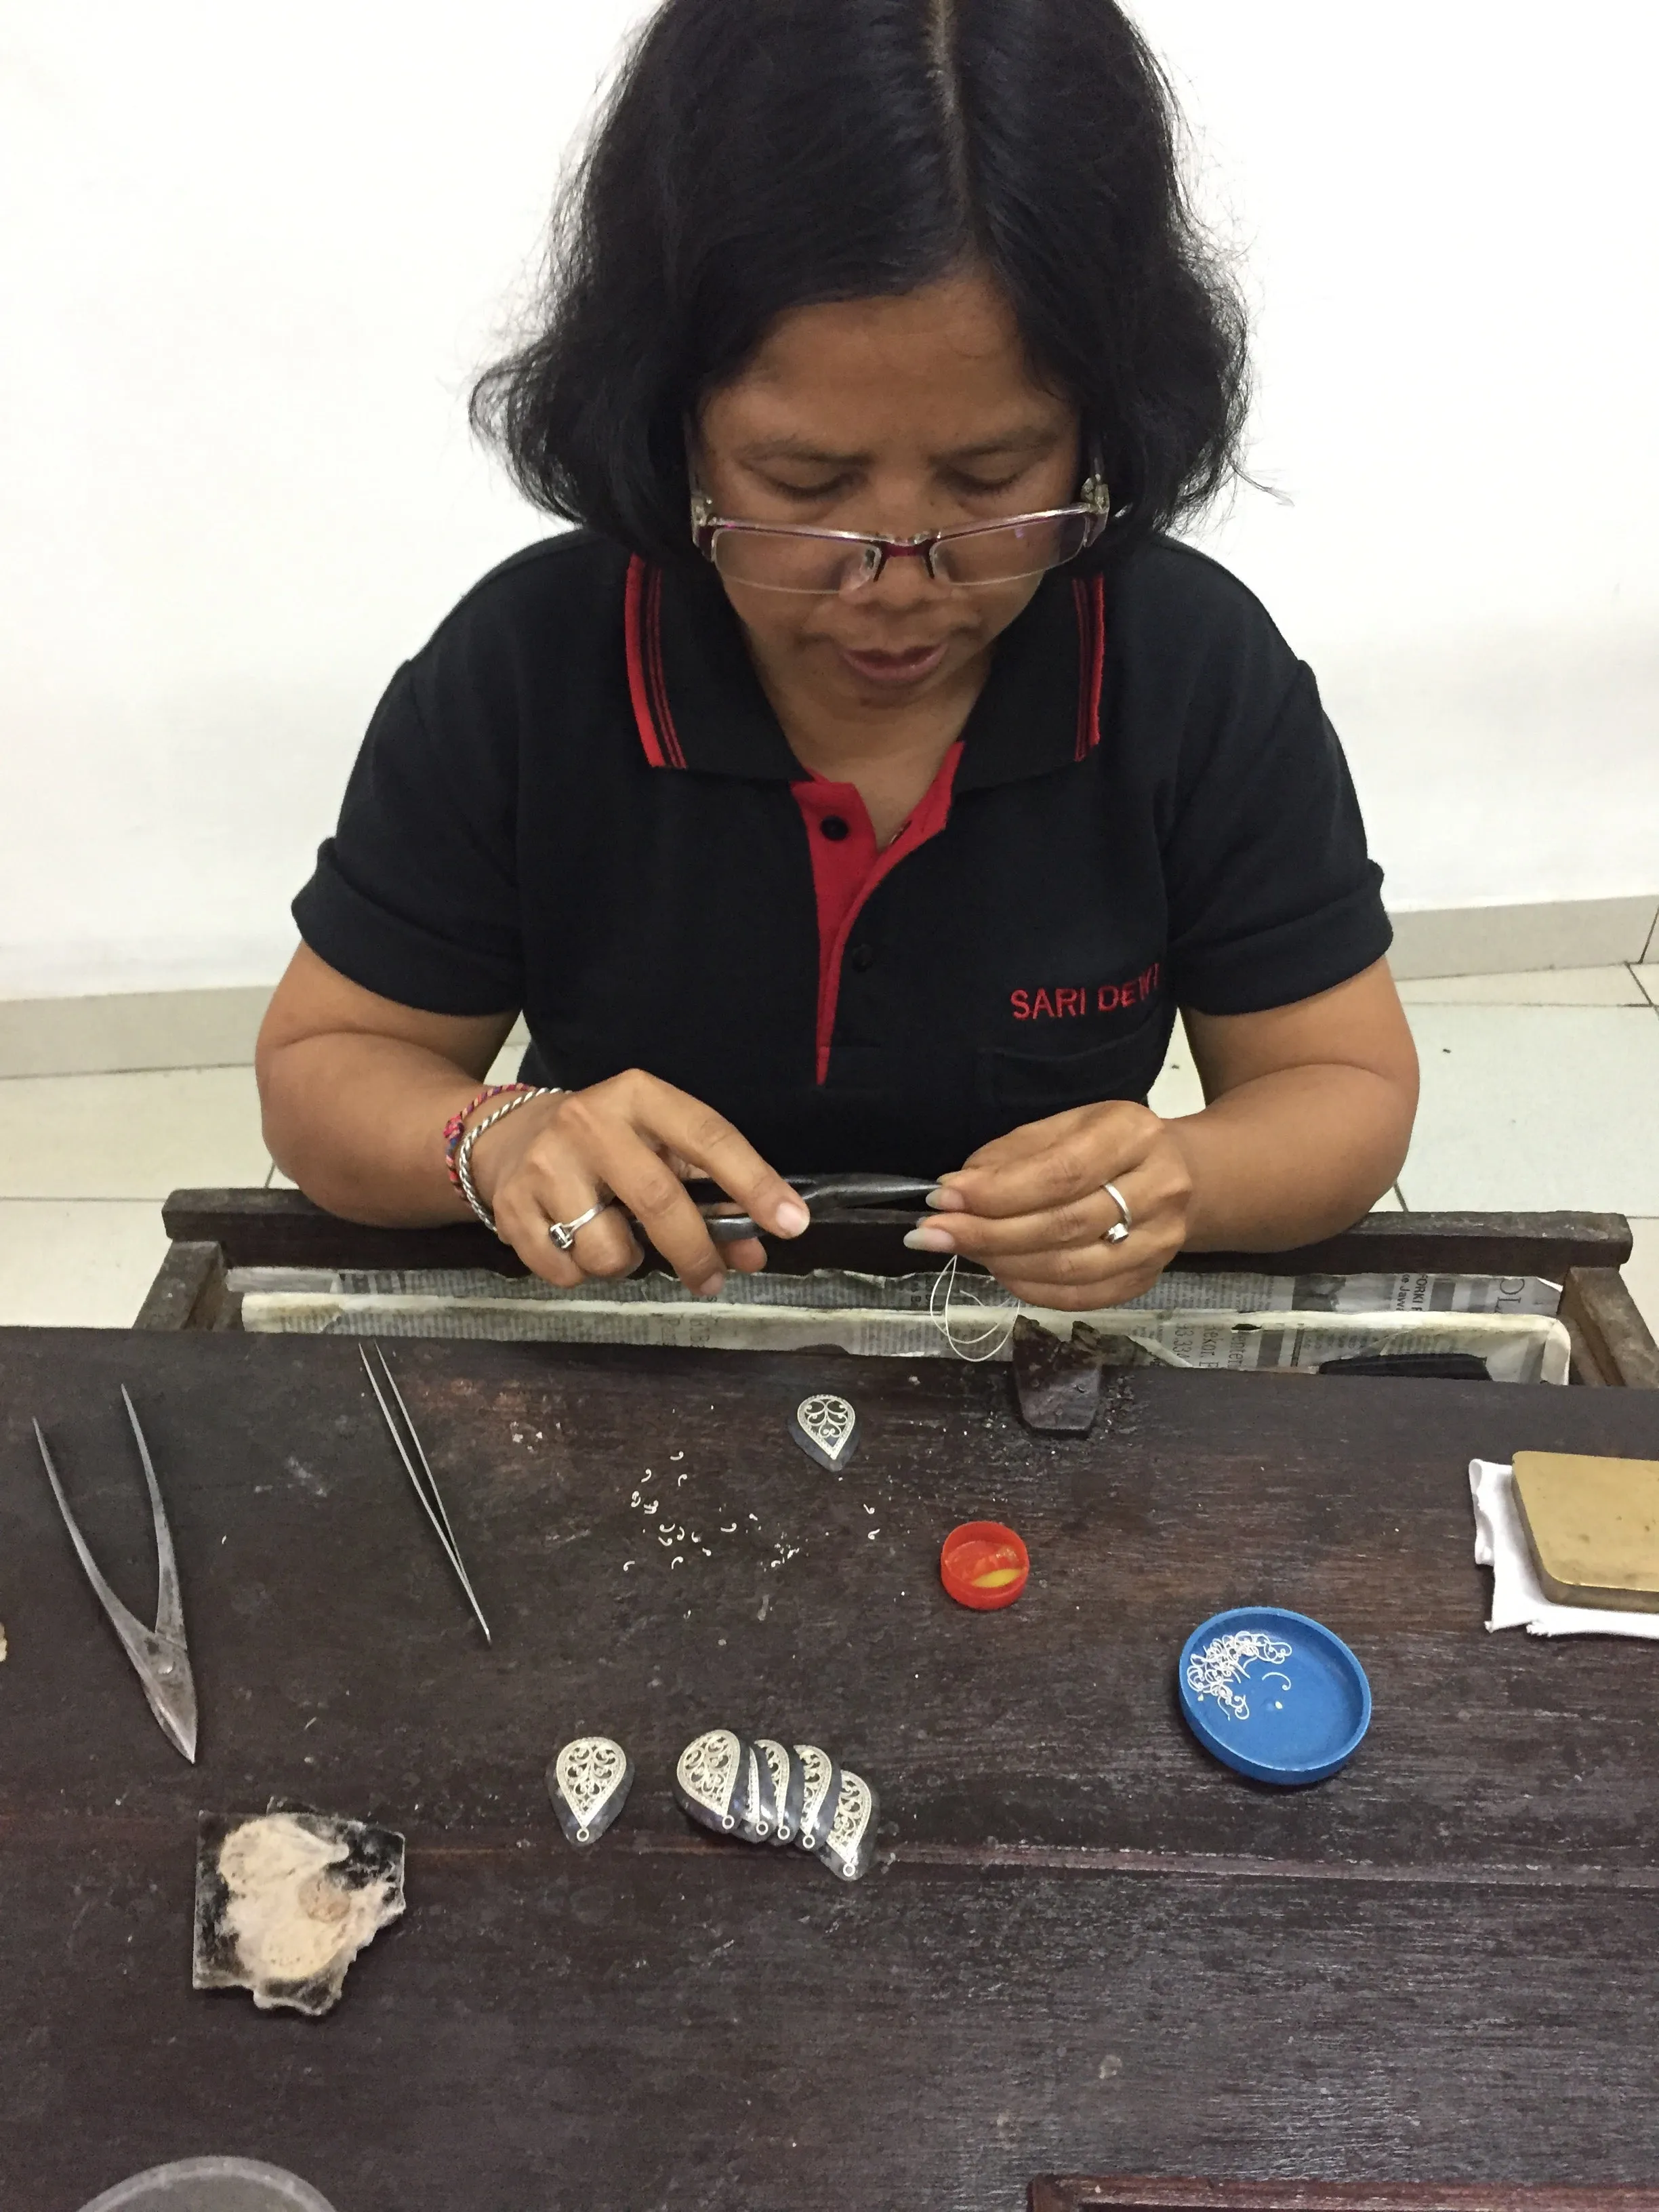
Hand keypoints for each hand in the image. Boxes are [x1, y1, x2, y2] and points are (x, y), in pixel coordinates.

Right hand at [468, 1070, 807, 1294]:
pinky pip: (567, 1271)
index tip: (791, 1223)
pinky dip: (580, 1272)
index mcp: (639, 1097)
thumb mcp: (657, 1149)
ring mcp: (545, 1164)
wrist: (504, 1135)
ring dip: (626, 1263)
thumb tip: (753, 1253)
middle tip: (711, 1280)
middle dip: (695, 1252)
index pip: (709, 1137)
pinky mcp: (512, 1206)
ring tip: (615, 1239)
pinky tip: (573, 1241)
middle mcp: (590, 1122)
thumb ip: (709, 1196)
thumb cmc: (604, 1145)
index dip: (755, 1183)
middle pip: (659, 1201)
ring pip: (609, 1250)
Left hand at [903, 1101, 1193, 1309]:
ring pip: (1071, 1268)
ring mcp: (1160, 1240)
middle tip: (934, 1233)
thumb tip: (955, 1190)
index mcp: (1134, 1135)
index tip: (943, 1198)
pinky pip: (1082, 1297)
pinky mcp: (1150, 1277)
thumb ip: (1011, 1156)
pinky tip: (998, 1270)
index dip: (998, 1192)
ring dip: (1003, 1263)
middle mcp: (1159, 1188)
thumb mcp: (1063, 1126)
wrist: (1181, 1173)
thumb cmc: (1107, 1144)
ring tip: (960, 1249)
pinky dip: (1031, 1288)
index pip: (1061, 1172)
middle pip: (1064, 1224)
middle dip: (988, 1232)